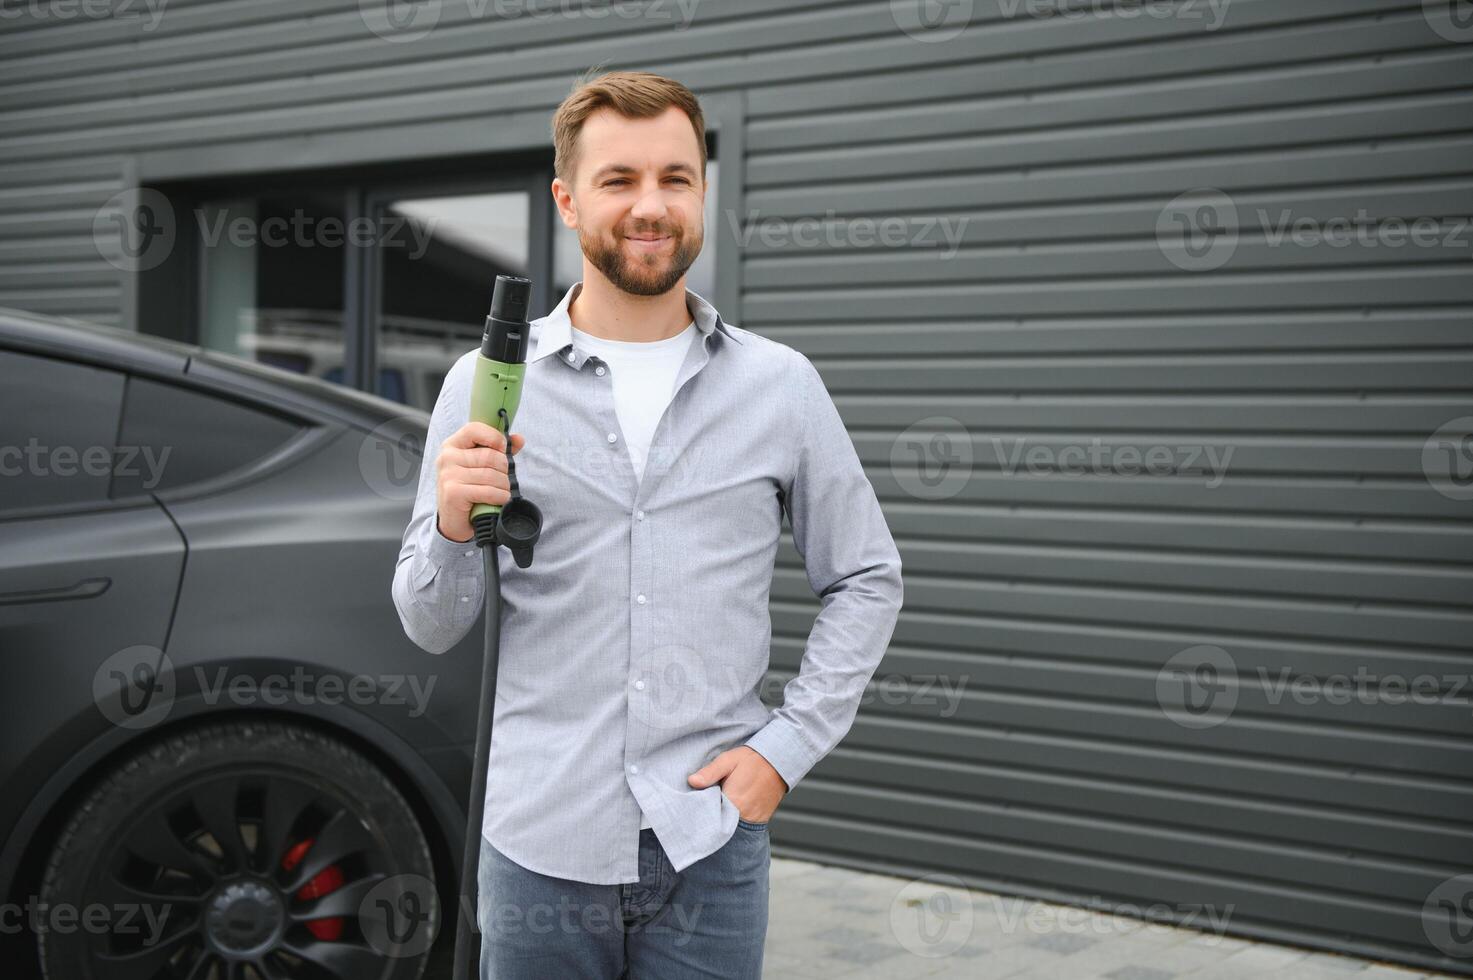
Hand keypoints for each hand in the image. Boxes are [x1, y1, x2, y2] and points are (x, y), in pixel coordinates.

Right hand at [435, 421, 525, 543]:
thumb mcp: (481, 466)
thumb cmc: (469, 489)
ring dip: (504, 486)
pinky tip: (499, 500)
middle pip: (490, 456)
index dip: (495, 438)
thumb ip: (499, 450)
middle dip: (505, 470)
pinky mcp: (453, 493)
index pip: (475, 429)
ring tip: (501, 492)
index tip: (504, 449)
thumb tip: (519, 439)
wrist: (454, 520)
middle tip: (504, 480)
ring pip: (491, 475)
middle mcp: (447, 457)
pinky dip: (500, 497)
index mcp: (452, 445)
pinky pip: (488, 491)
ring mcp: (448, 475)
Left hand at [688, 747, 787, 823]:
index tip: (693, 805)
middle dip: (709, 817)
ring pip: (729, 827)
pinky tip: (728, 809)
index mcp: (733, 801)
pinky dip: (733, 821)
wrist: (780, 762)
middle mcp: (742, 816)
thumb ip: (710, 772)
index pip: (709, 816)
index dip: (700, 811)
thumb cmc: (753, 760)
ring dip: (721, 820)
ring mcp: (752, 821)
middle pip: (718, 824)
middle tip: (704, 805)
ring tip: (717, 806)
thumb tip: (691, 782)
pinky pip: (741, 826)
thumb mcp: (729, 760)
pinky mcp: (759, 822)